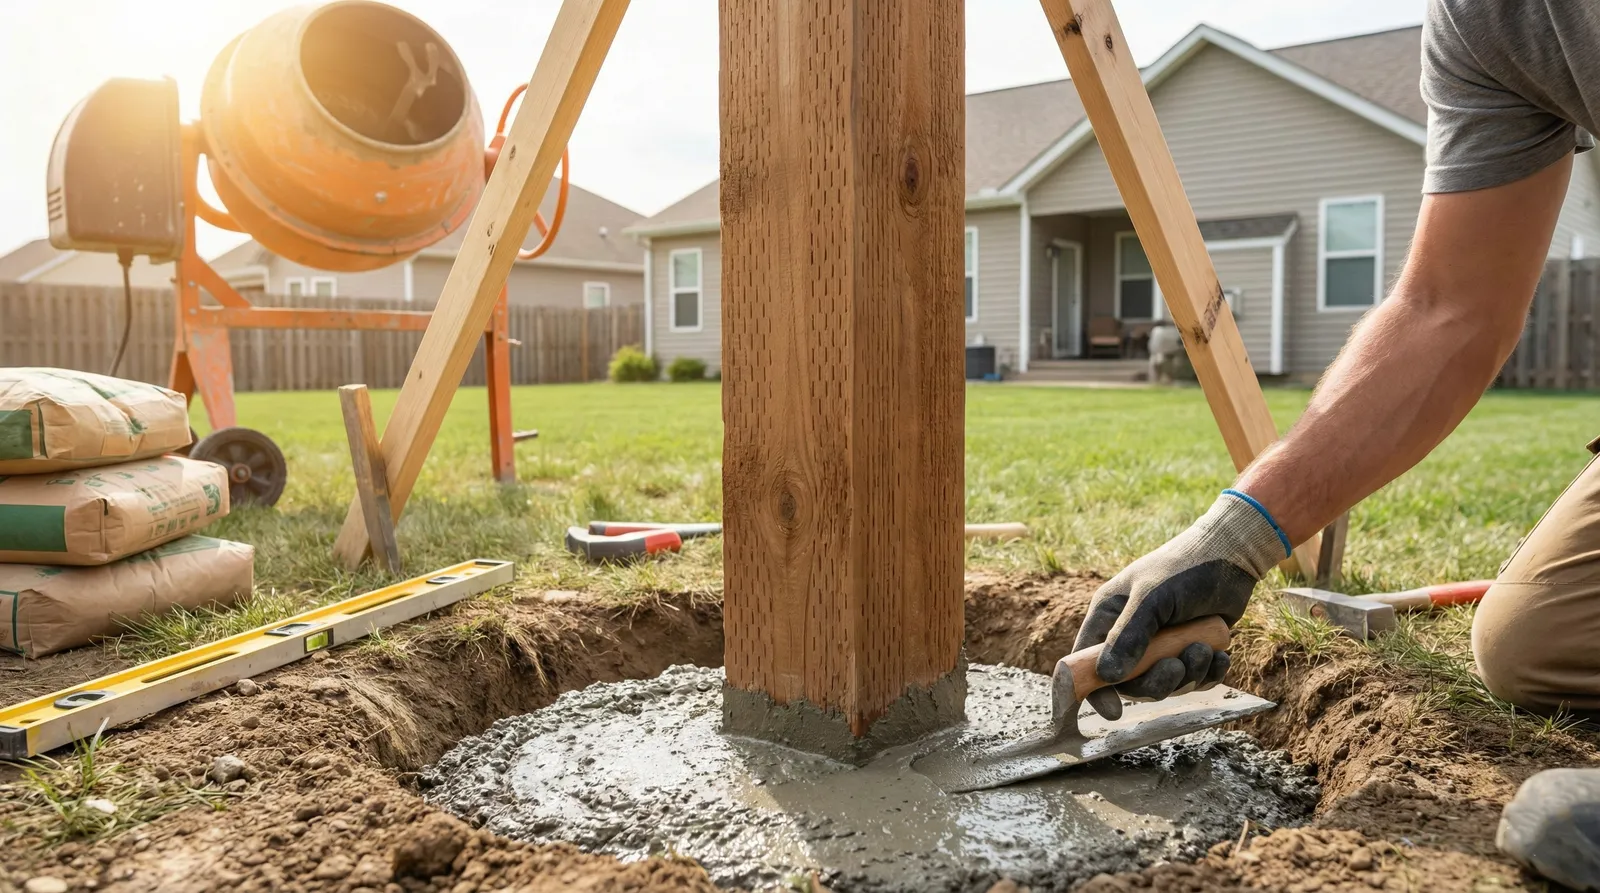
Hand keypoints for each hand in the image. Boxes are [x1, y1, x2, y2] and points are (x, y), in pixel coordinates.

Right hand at [1072, 491, 1288, 719]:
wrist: (1231, 555)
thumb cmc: (1184, 568)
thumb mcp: (1152, 598)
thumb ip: (1129, 636)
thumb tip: (1107, 676)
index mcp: (1109, 617)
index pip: (1086, 662)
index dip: (1093, 690)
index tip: (1113, 712)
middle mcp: (1130, 634)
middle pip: (1130, 683)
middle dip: (1157, 682)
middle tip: (1178, 667)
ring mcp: (1162, 645)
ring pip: (1166, 684)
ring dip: (1188, 675)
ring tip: (1204, 650)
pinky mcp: (1191, 650)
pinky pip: (1194, 680)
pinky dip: (1208, 674)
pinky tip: (1220, 656)